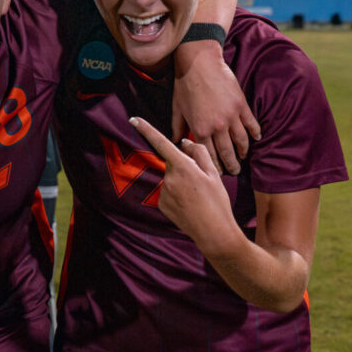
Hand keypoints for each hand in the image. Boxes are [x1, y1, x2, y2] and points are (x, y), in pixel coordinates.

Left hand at [129, 117, 243, 256]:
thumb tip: (184, 143)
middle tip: (201, 182)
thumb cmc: (217, 201)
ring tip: (197, 197)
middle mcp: (169, 178)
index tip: (133, 119)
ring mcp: (164, 192)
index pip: (162, 143)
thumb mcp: (214, 174)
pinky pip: (169, 192)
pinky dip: (178, 195)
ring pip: (171, 178)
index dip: (146, 129)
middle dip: (183, 166)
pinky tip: (190, 205)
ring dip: (181, 182)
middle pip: (173, 163)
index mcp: (183, 166)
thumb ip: (199, 153)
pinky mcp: (162, 204)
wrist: (213, 232)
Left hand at [171, 45, 260, 174]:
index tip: (217, 174)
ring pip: (241, 141)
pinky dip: (255, 132)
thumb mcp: (177, 110)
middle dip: (231, 165)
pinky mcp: (241, 105)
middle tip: (234, 172)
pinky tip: (257, 138)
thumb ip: (177, 129)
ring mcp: (231, 116)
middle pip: (227, 152)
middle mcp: (217, 126)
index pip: (208, 155)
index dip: (214, 167)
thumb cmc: (185, 86)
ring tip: (243, 158)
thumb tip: (176, 143)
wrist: (199, 63)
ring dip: (243, 152)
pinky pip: (251, 124)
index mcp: (199, 130)